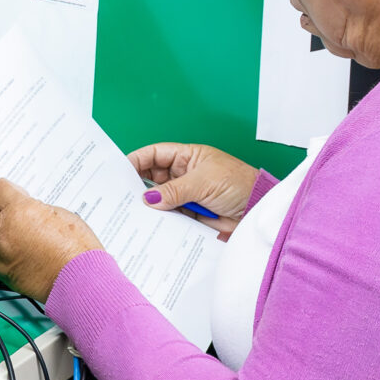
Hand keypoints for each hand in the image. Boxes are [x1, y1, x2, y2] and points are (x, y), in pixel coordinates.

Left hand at [0, 179, 103, 303]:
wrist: (80, 281)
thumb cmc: (76, 249)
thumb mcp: (59, 214)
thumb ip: (35, 207)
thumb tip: (23, 206)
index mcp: (20, 211)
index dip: (6, 189)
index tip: (12, 194)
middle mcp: (3, 230)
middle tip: (9, 210)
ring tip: (9, 232)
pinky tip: (10, 249)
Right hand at [126, 142, 258, 234]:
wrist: (258, 210)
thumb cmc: (238, 184)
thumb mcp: (203, 182)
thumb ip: (174, 190)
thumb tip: (148, 198)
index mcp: (187, 157)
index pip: (156, 155)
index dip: (137, 160)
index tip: (120, 171)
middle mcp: (184, 175)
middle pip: (153, 178)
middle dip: (139, 185)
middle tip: (121, 196)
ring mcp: (187, 195)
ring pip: (160, 199)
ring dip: (150, 206)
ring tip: (132, 213)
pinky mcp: (191, 215)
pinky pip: (170, 217)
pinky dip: (161, 221)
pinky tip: (150, 225)